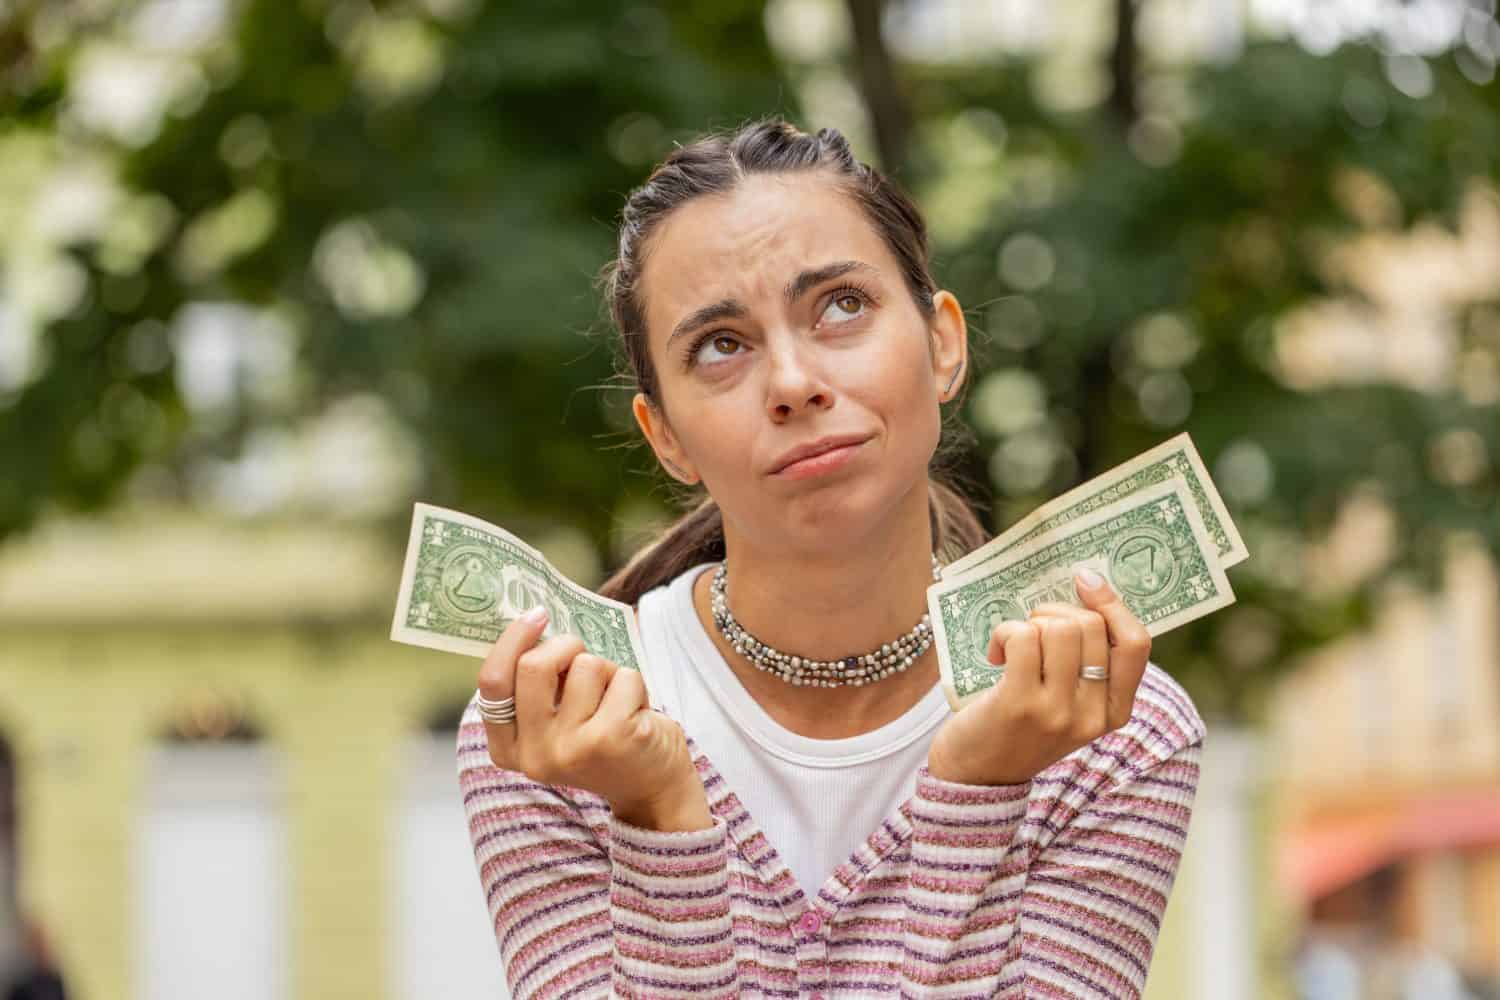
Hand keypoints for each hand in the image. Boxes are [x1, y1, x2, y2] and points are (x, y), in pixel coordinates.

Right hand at [476, 607, 708, 829]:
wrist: (653, 786)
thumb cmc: (602, 736)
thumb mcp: (557, 720)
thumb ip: (539, 685)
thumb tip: (535, 621)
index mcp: (511, 749)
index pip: (492, 684)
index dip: (511, 641)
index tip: (536, 615)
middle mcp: (536, 756)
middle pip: (535, 665)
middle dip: (565, 644)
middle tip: (583, 652)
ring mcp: (574, 749)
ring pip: (586, 665)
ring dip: (608, 670)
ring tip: (615, 700)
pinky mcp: (614, 738)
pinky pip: (624, 676)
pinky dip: (635, 684)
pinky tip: (638, 714)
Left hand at [926, 568, 1151, 786]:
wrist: (975, 777)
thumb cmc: (1021, 727)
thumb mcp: (1068, 704)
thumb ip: (1085, 664)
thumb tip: (1085, 591)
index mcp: (1114, 713)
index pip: (1136, 645)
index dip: (1114, 605)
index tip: (1086, 582)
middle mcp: (1091, 716)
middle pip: (1091, 627)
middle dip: (1056, 611)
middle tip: (1032, 628)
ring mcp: (1056, 711)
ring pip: (1059, 629)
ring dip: (1029, 622)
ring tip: (1014, 644)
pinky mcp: (1018, 704)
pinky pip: (1023, 637)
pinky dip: (1004, 632)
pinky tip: (995, 654)